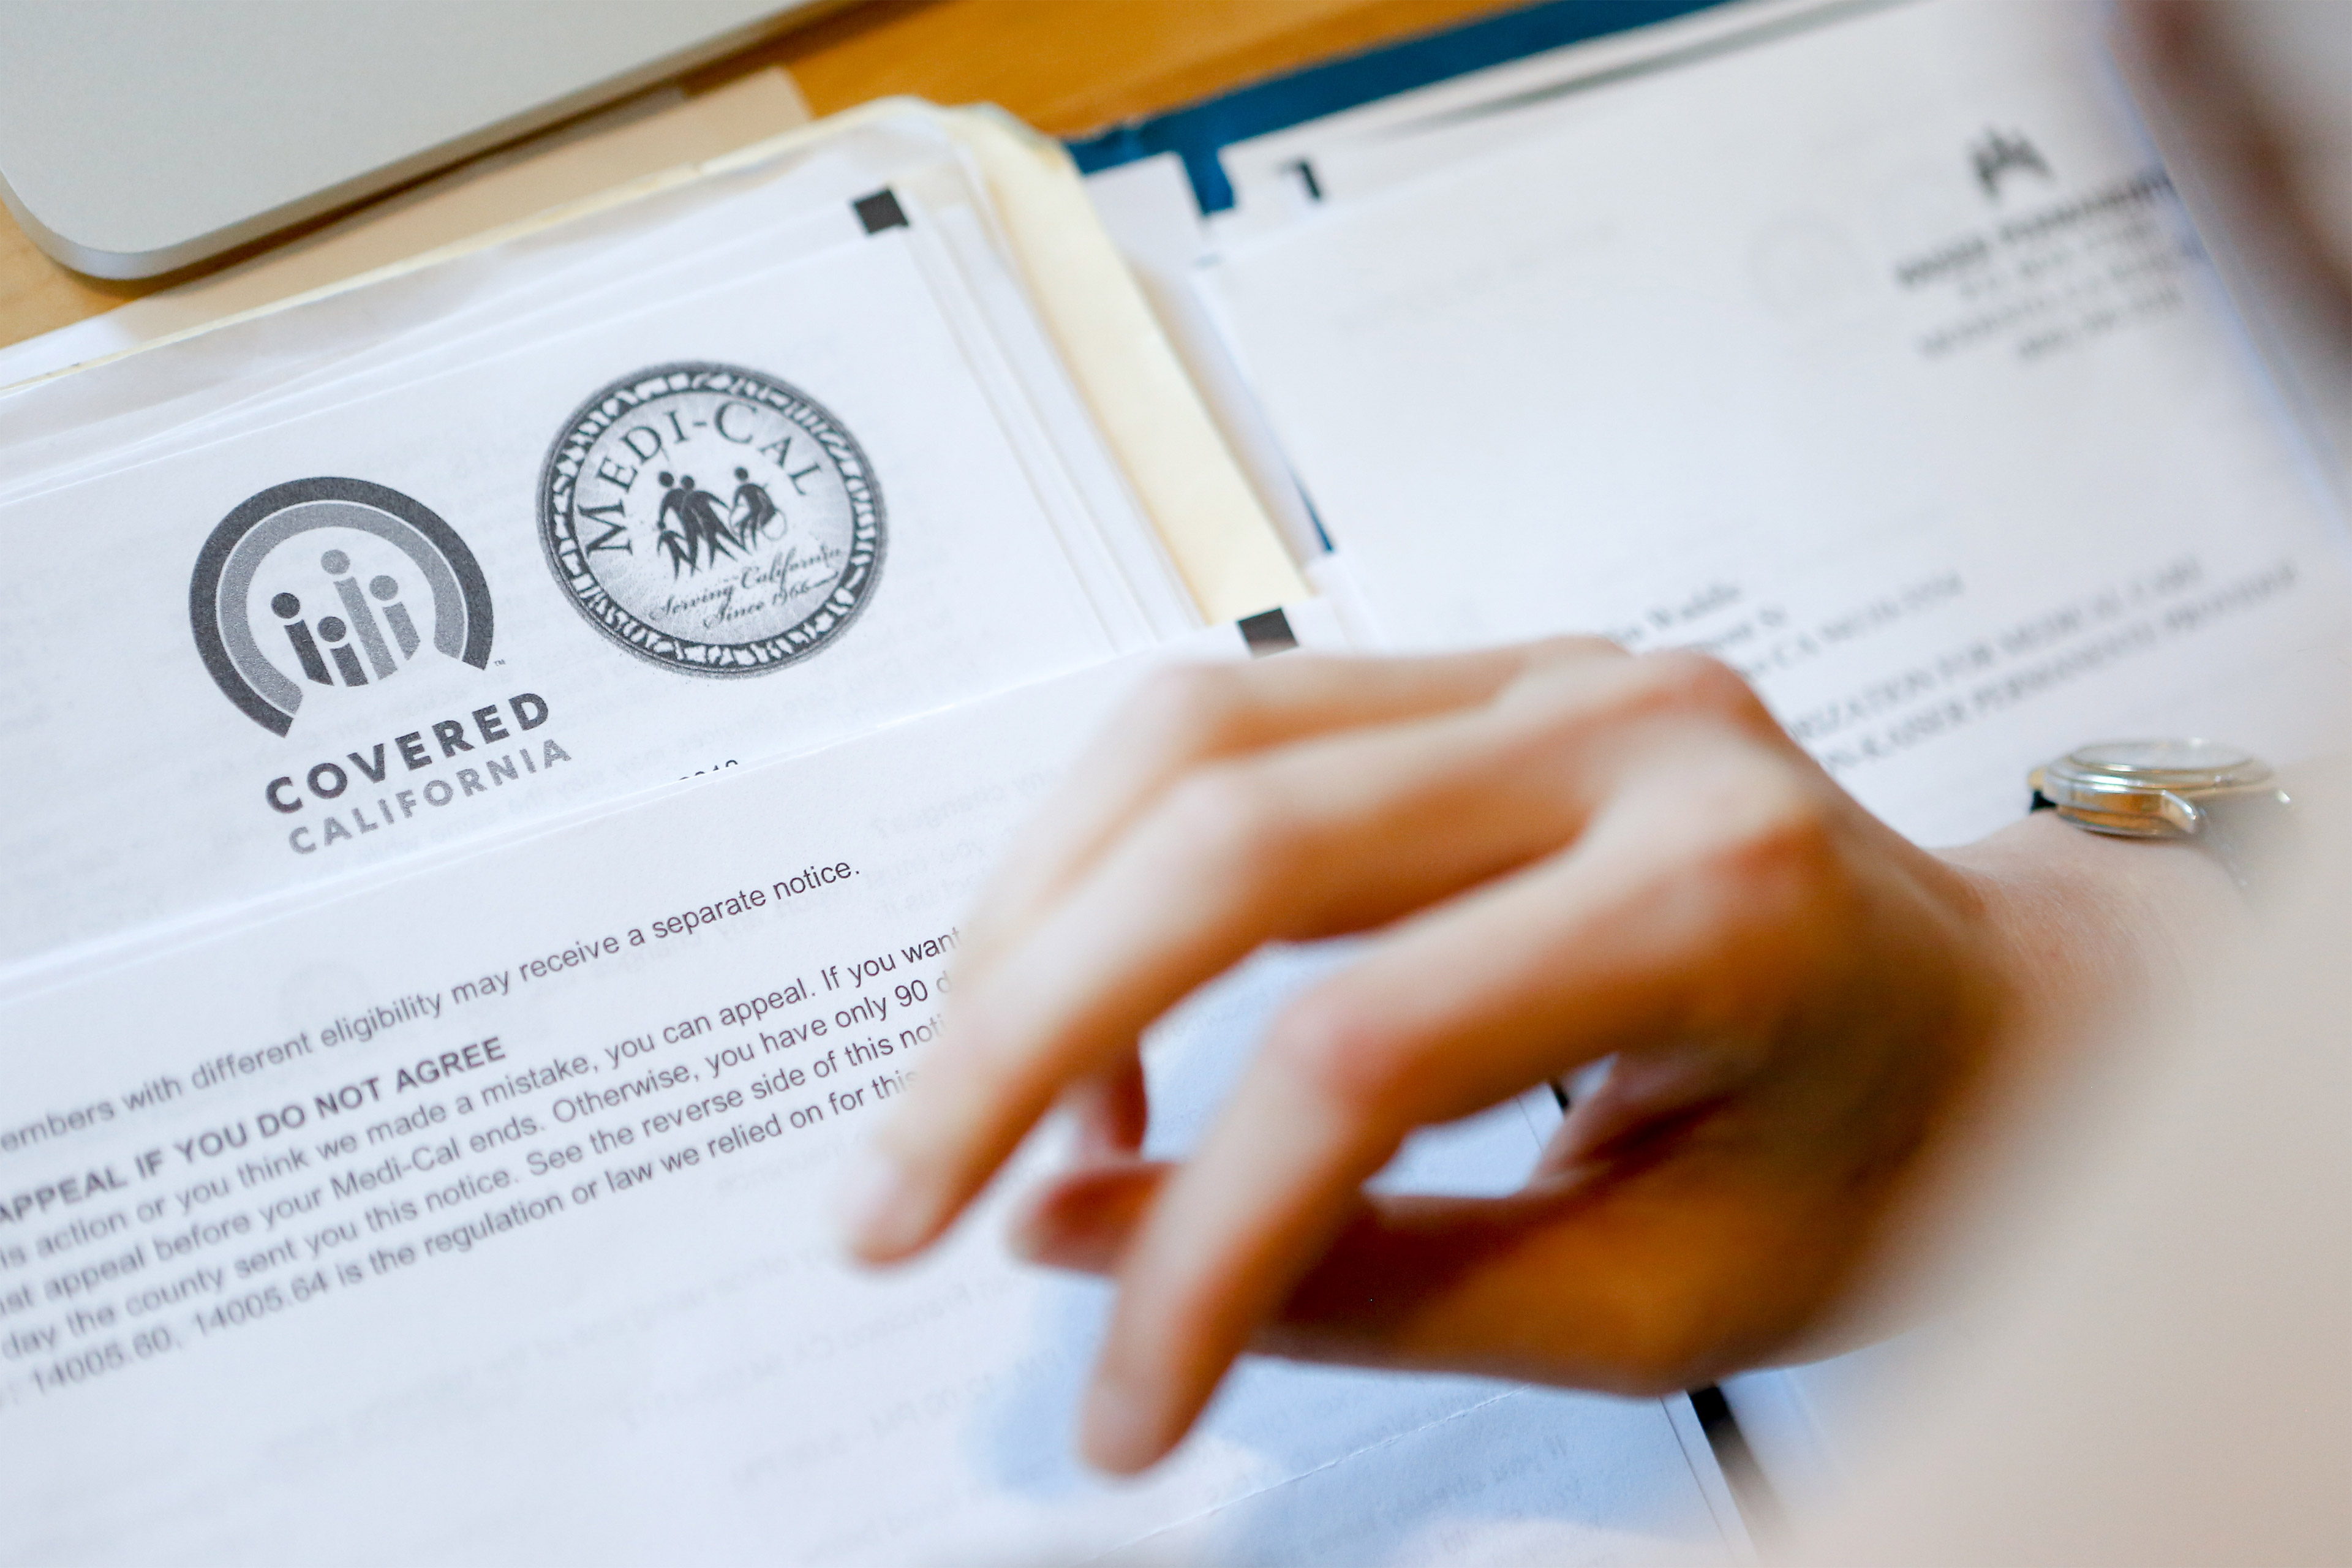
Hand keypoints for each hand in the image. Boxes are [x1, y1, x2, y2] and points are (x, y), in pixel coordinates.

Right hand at [837, 638, 2227, 1472]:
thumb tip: (1074, 1242)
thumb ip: (1359, 1283)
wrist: (1999, 1018)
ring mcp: (1556, 673)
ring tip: (982, 1105)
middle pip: (1233, 841)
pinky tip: (1087, 990)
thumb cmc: (1871, 1165)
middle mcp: (1631, 738)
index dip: (1199, 1250)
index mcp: (1721, 904)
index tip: (1120, 1407)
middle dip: (1016, 1038)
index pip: (1364, 1059)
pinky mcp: (1491, 671)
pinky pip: (1231, 718)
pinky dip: (1110, 857)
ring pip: (1193, 736)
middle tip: (894, 1211)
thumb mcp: (1651, 1298)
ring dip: (1036, 924)